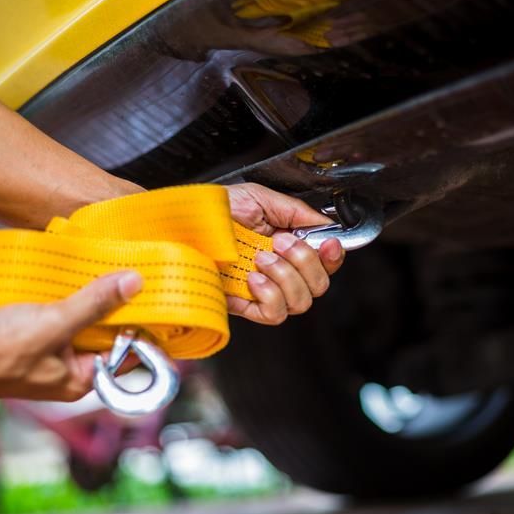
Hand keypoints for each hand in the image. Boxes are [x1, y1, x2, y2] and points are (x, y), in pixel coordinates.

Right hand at [0, 271, 142, 400]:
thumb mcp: (56, 324)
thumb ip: (95, 304)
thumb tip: (135, 283)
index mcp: (82, 378)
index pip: (126, 353)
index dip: (143, 326)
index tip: (156, 297)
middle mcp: (67, 368)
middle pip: (103, 331)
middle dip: (114, 304)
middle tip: (130, 272)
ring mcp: (46, 350)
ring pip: (78, 317)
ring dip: (86, 294)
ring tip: (102, 265)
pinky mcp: (28, 332)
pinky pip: (55, 310)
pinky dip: (61, 292)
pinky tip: (68, 270)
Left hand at [225, 183, 344, 324]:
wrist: (179, 224)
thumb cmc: (211, 211)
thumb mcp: (259, 198)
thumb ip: (296, 211)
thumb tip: (326, 224)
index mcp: (287, 245)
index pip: (326, 262)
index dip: (333, 256)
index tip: (327, 243)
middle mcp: (279, 271)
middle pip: (319, 286)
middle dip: (304, 262)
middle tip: (278, 243)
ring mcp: (262, 290)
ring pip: (301, 302)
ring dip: (286, 277)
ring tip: (261, 258)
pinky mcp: (244, 306)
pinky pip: (274, 314)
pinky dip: (269, 295)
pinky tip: (253, 278)